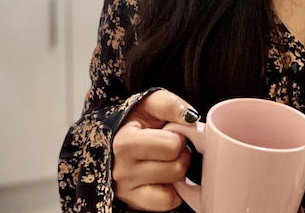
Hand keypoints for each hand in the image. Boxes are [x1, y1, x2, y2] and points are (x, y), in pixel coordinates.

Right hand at [112, 89, 199, 210]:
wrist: (113, 138)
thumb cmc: (134, 121)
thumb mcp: (149, 104)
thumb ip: (170, 105)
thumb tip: (191, 118)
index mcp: (125, 142)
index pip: (173, 146)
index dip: (178, 137)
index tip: (169, 133)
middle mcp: (122, 170)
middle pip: (177, 167)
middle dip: (180, 154)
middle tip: (168, 148)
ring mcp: (127, 190)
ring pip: (175, 185)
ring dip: (177, 171)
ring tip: (165, 160)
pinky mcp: (134, 202)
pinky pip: (169, 202)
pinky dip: (173, 190)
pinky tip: (164, 177)